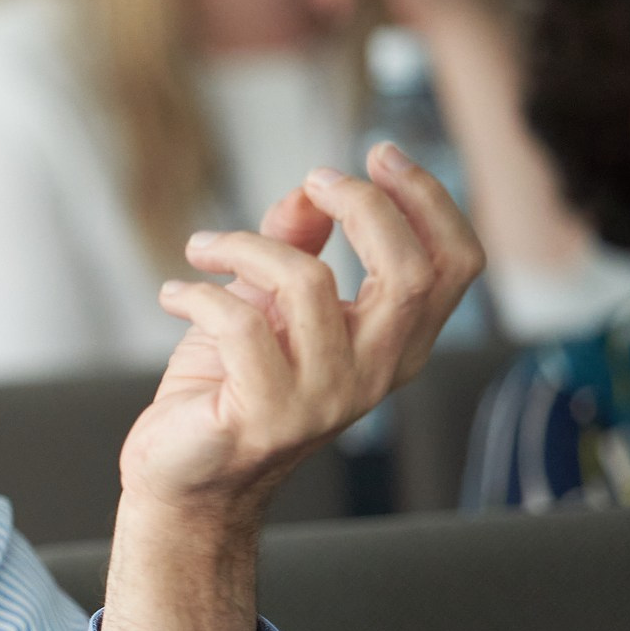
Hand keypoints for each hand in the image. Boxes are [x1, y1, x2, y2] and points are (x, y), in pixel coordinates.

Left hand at [122, 141, 483, 513]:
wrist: (183, 475)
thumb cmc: (227, 387)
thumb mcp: (267, 303)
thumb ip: (295, 246)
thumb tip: (309, 190)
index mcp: (394, 345)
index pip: (455, 266)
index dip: (428, 201)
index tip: (378, 154)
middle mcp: (374, 375)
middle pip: (409, 273)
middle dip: (363, 206)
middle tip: (314, 180)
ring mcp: (324, 401)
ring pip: (308, 284)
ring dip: (244, 246)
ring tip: (204, 247)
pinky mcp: (266, 418)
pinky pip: (240, 324)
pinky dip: (198, 293)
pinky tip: (174, 295)